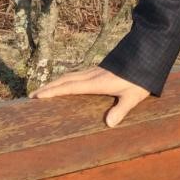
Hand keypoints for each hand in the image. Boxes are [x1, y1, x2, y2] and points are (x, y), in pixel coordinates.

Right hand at [29, 65, 150, 126]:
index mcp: (97, 82)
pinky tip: (66, 83)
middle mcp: (93, 75)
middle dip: (48, 87)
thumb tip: (109, 124)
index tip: (37, 96)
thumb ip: (121, 109)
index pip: (70, 87)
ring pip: (70, 75)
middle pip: (65, 80)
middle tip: (32, 95)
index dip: (53, 92)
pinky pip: (77, 75)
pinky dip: (66, 79)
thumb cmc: (141, 78)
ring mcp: (95, 71)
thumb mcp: (133, 96)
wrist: (147, 55)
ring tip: (44, 90)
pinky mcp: (100, 70)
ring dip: (56, 83)